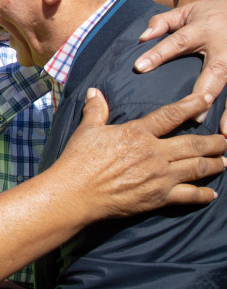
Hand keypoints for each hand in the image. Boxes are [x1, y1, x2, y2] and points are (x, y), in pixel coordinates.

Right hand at [56, 88, 226, 219]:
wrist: (76, 192)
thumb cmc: (79, 160)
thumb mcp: (87, 130)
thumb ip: (96, 110)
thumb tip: (95, 91)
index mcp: (138, 133)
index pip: (171, 115)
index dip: (191, 105)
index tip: (206, 100)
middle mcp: (154, 153)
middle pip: (194, 144)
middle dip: (214, 142)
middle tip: (225, 140)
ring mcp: (159, 177)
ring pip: (197, 168)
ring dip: (214, 164)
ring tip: (224, 161)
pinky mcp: (158, 197)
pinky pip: (189, 196)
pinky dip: (203, 194)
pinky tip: (211, 194)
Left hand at [134, 0, 226, 133]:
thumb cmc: (209, 14)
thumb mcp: (185, 12)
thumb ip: (163, 23)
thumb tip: (142, 37)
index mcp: (201, 30)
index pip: (177, 43)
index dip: (158, 54)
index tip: (139, 67)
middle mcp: (222, 48)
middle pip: (216, 71)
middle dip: (205, 91)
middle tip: (196, 114)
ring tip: (223, 133)